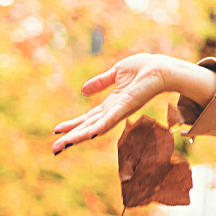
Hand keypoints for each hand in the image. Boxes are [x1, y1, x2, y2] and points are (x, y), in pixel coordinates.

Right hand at [51, 54, 186, 154]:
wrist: (161, 67)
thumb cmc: (144, 68)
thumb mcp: (116, 73)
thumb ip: (101, 82)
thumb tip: (83, 90)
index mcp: (111, 104)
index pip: (88, 118)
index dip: (73, 125)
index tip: (56, 131)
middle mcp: (114, 111)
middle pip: (89, 127)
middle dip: (71, 137)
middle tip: (54, 149)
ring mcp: (120, 110)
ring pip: (95, 127)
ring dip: (79, 136)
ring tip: (62, 146)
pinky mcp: (126, 106)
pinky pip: (111, 119)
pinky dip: (100, 127)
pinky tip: (89, 136)